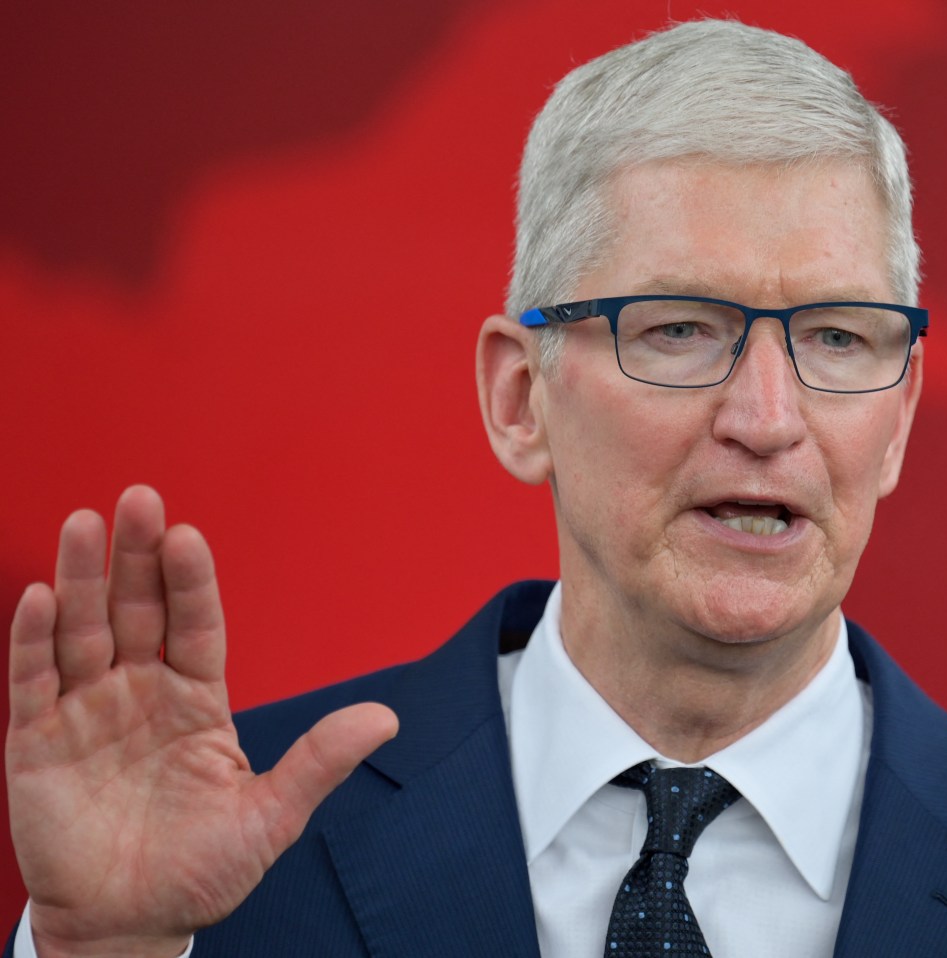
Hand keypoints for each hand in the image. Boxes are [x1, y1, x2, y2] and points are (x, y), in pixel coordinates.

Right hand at [7, 486, 398, 957]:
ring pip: (83, 632)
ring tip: (86, 523)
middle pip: (138, 610)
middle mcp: (141, 693)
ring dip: (82, 578)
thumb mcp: (270, 817)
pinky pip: (33, 681)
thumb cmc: (200, 871)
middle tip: (140, 500)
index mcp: (197, 700)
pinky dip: (35, 640)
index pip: (196, 626)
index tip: (192, 535)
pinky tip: (43, 596)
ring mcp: (87, 712)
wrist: (131, 925)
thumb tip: (386, 717)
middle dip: (138, 556)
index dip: (192, 582)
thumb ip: (318, 762)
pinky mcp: (36, 742)